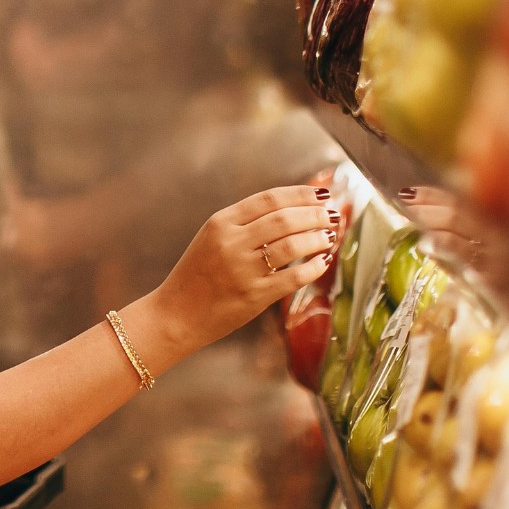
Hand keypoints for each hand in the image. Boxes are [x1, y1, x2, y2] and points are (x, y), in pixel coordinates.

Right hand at [149, 185, 338, 351]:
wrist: (175, 314)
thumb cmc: (198, 275)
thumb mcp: (212, 237)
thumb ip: (245, 223)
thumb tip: (291, 208)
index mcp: (221, 222)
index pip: (269, 199)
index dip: (300, 194)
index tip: (321, 194)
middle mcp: (232, 242)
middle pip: (285, 218)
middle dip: (314, 215)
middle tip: (332, 215)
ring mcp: (242, 269)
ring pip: (292, 245)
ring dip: (317, 238)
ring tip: (329, 236)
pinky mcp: (253, 295)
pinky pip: (293, 277)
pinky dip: (314, 267)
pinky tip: (323, 262)